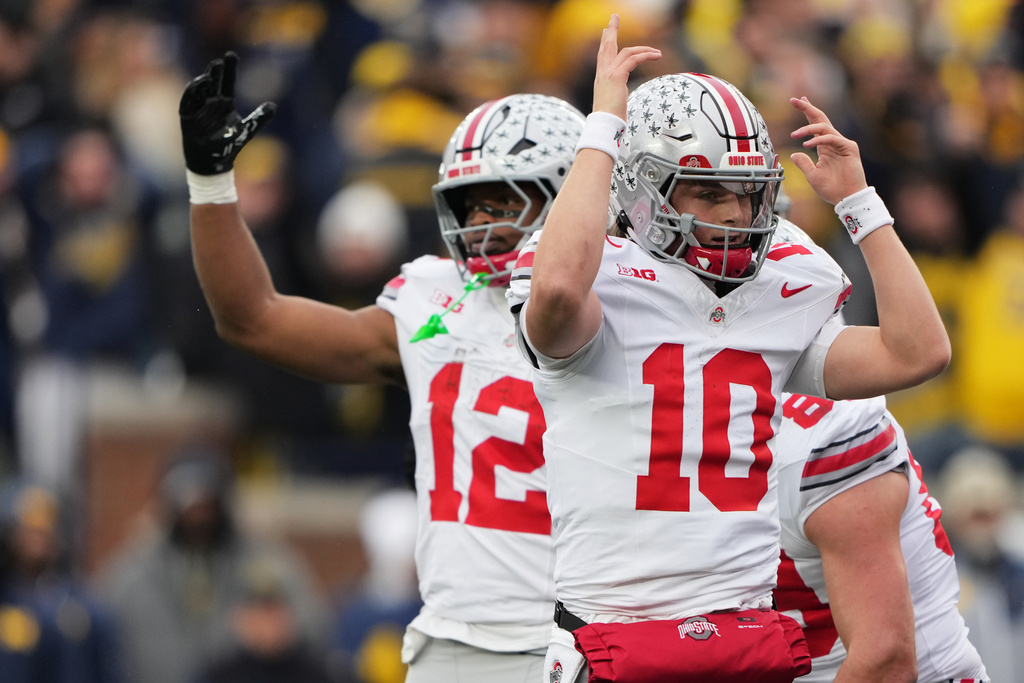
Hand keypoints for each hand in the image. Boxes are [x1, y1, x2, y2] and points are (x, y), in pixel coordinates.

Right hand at [179, 52, 275, 174]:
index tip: (231, 55)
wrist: (213, 161)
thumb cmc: (228, 144)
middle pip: (213, 81)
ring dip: (204, 80)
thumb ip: (259, 118)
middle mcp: (211, 101)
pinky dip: (192, 92)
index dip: (229, 69)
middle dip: (215, 71)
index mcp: (225, 102)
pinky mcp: (187, 115)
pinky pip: (188, 101)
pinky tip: (197, 85)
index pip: (227, 81)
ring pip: (200, 89)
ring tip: (211, 73)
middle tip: (220, 62)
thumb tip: (273, 106)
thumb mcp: (247, 130)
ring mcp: (199, 107)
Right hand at [593, 15, 660, 118]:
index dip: (605, 43)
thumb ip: (615, 95)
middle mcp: (602, 73)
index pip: (602, 55)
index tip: (606, 32)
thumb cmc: (608, 119)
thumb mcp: (612, 103)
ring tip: (655, 51)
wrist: (604, 124)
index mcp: (600, 78)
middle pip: (607, 46)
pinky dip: (646, 56)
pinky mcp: (617, 76)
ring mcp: (608, 73)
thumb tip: (620, 98)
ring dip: (643, 48)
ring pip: (625, 51)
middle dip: (611, 31)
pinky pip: (633, 59)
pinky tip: (655, 56)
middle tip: (614, 18)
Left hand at [789, 97, 866, 204]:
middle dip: (808, 108)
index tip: (797, 101)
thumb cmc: (832, 188)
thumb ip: (803, 163)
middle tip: (795, 100)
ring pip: (824, 127)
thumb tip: (793, 153)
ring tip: (795, 135)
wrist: (846, 198)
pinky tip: (807, 144)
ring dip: (808, 128)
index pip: (815, 124)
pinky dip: (819, 140)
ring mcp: (842, 144)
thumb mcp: (812, 175)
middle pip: (820, 119)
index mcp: (824, 146)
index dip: (807, 112)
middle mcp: (833, 142)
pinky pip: (832, 138)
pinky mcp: (849, 148)